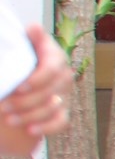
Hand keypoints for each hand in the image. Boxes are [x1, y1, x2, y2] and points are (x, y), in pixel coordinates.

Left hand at [0, 25, 71, 155]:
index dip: (37, 80)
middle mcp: (64, 75)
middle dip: (26, 102)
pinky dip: (47, 127)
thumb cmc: (18, 57)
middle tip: (3, 106)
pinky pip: (61, 122)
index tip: (19, 87)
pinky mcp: (62, 110)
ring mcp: (64, 94)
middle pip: (51, 91)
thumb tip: (34, 27)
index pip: (52, 69)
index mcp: (54, 56)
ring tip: (10, 120)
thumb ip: (30, 37)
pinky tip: (30, 130)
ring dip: (31, 116)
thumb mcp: (21, 44)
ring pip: (54, 108)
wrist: (19, 75)